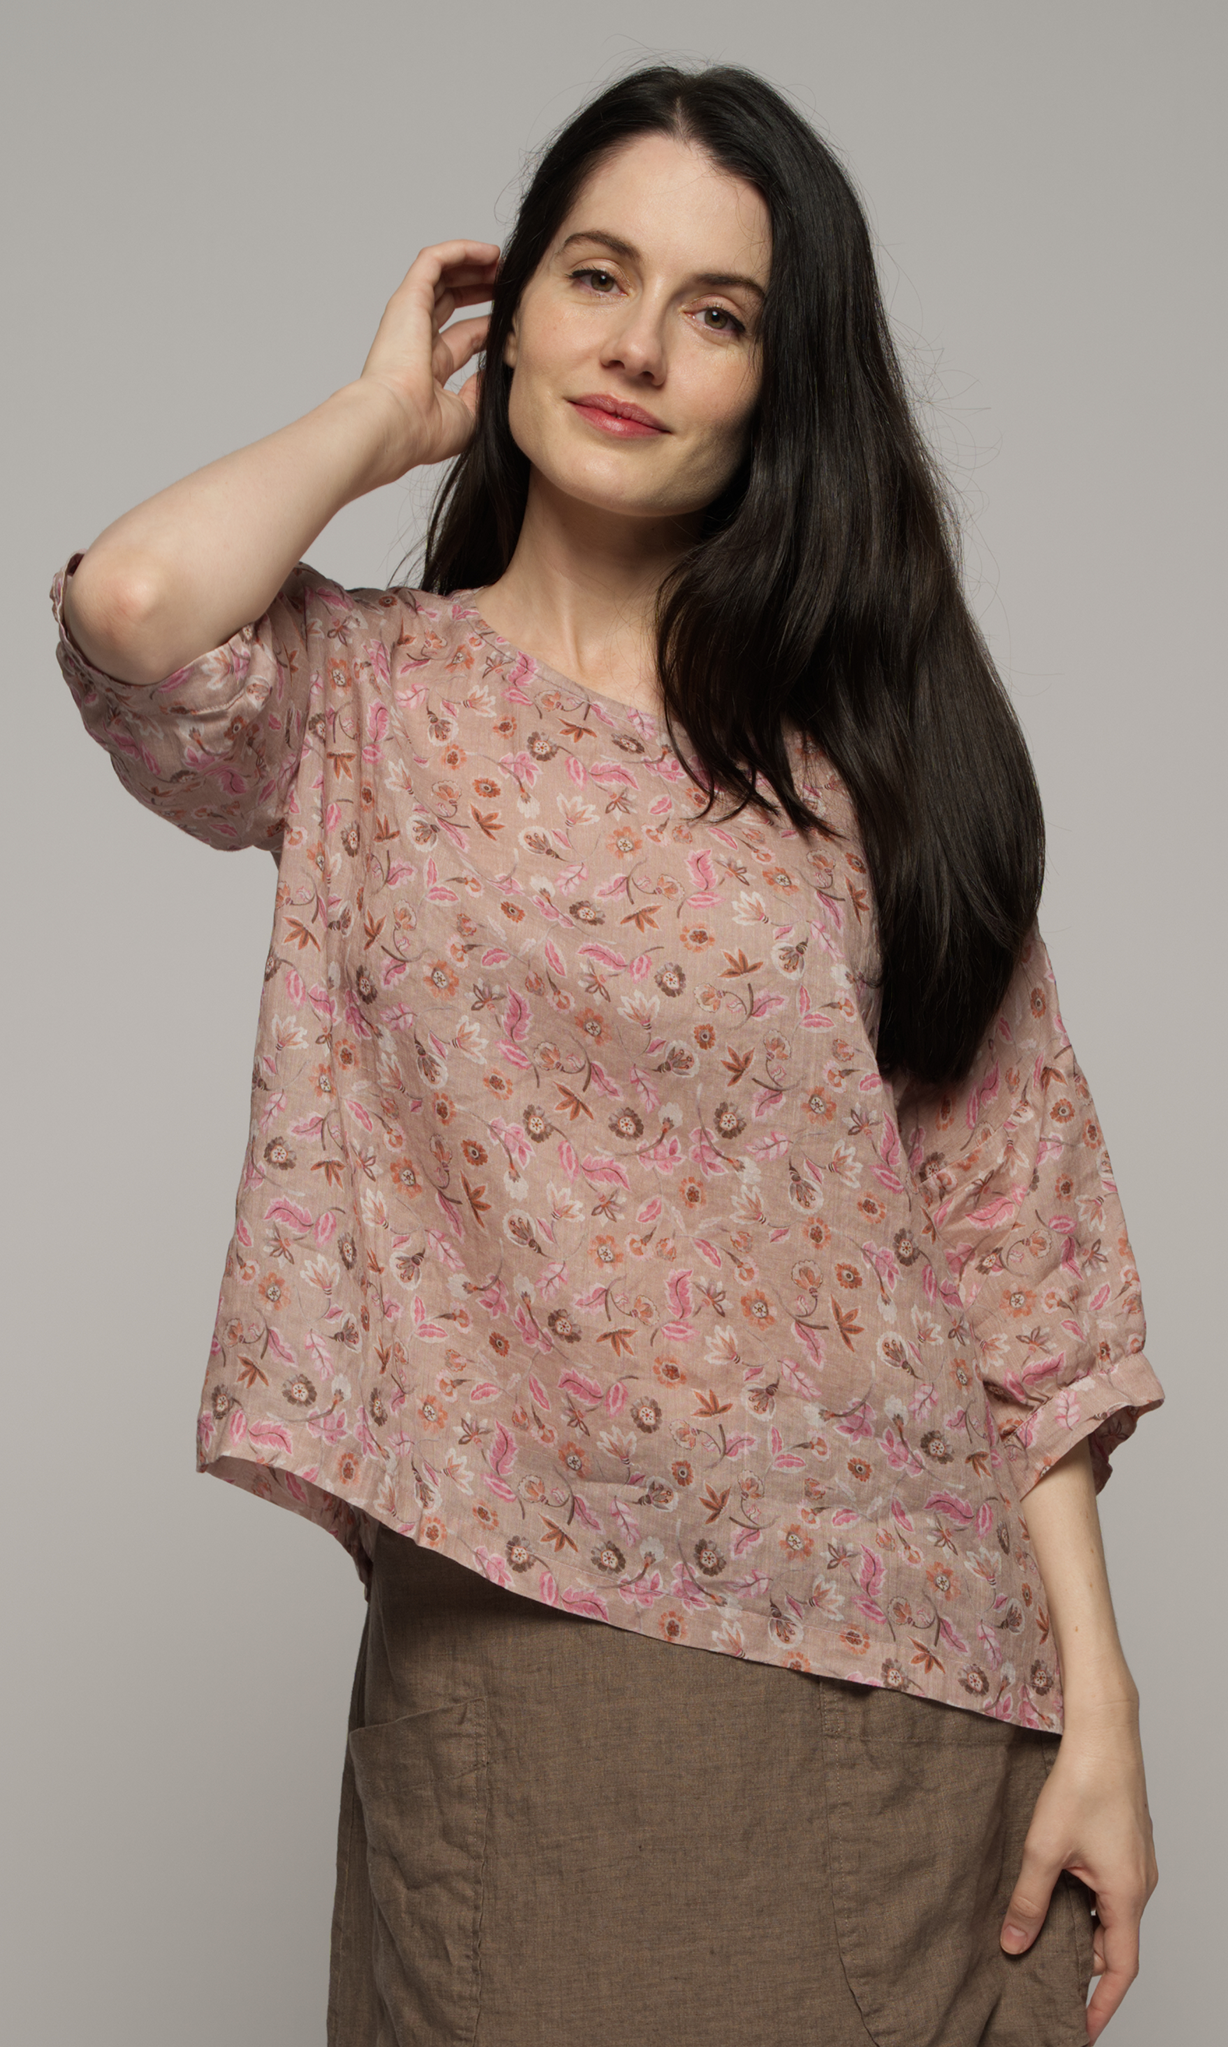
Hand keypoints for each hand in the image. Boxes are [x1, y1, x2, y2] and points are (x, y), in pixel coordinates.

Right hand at [356, 239, 500, 482]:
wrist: (397, 423)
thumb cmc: (426, 430)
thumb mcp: (469, 414)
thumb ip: (482, 391)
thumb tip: (493, 371)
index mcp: (430, 368)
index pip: (466, 335)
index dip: (491, 322)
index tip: (515, 316)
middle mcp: (417, 339)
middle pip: (453, 299)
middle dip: (482, 286)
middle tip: (511, 281)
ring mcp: (410, 317)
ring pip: (443, 274)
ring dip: (474, 264)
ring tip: (504, 261)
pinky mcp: (408, 299)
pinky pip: (434, 260)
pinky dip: (460, 251)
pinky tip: (489, 252)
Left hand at [1000, 1700, 1157, 2041]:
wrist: (1104, 1731)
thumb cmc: (1081, 1783)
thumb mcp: (1044, 1849)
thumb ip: (1029, 1901)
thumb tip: (1013, 1944)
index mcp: (1126, 1894)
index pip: (1120, 1968)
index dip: (1102, 2004)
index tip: (1081, 2028)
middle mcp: (1139, 1883)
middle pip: (1113, 1942)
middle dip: (1081, 1965)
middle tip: (1042, 1976)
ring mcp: (1136, 1862)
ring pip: (1109, 1914)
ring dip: (1079, 1929)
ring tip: (1040, 1936)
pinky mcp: (1126, 1844)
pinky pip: (1109, 1889)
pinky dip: (1084, 1902)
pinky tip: (1054, 1890)